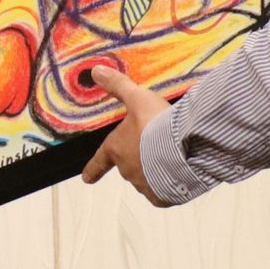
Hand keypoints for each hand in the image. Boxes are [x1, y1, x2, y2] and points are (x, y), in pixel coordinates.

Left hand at [79, 65, 171, 203]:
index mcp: (116, 149)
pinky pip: (162, 193)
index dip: (92, 169)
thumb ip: (118, 85)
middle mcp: (127, 170)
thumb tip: (96, 71)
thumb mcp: (138, 98)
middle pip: (128, 166)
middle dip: (138, 158)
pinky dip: (168, 185)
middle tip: (154, 146)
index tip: (86, 178)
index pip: (99, 161)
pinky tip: (178, 173)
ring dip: (154, 171)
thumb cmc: (157, 123)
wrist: (183, 147)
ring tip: (170, 157)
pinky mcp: (162, 197)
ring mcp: (144, 185)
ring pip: (145, 179)